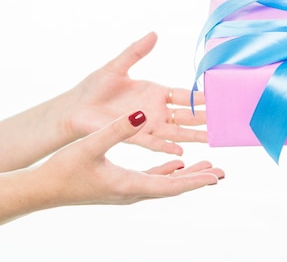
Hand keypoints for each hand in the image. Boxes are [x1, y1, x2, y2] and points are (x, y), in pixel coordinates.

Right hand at [36, 111, 222, 206]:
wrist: (44, 190)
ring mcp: (128, 191)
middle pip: (174, 186)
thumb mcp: (90, 146)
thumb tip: (142, 114)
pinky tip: (177, 161)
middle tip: (222, 172)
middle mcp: (133, 192)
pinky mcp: (123, 186)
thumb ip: (117, 129)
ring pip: (166, 183)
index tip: (214, 176)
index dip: (194, 180)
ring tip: (209, 167)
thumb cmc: (64, 170)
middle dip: (198, 178)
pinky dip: (169, 171)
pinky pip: (153, 180)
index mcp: (129, 185)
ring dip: (187, 174)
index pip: (170, 186)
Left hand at [65, 32, 206, 154]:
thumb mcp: (117, 66)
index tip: (219, 96)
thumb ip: (136, 52)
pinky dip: (166, 146)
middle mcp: (156, 111)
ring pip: (176, 132)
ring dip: (193, 136)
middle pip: (186, 116)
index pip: (185, 95)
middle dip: (205, 118)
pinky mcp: (132, 136)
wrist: (74, 109)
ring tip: (212, 140)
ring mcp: (146, 125)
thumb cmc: (94, 87)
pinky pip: (153, 142)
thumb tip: (154, 33)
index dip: (201, 97)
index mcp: (156, 93)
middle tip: (225, 120)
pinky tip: (180, 151)